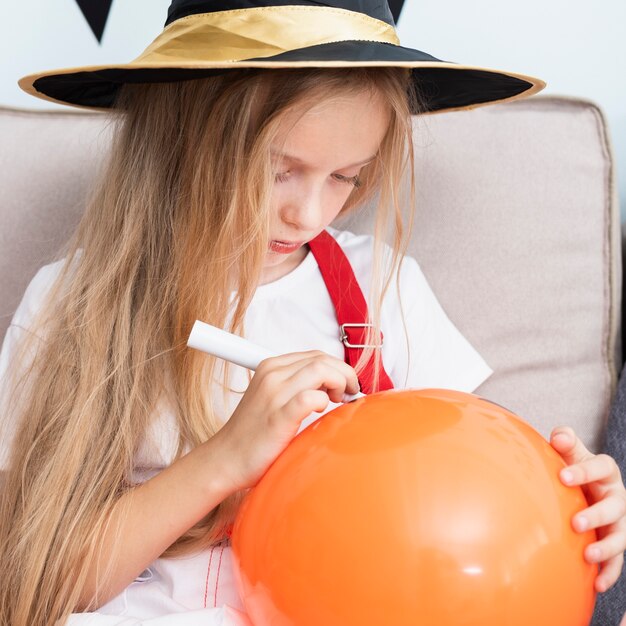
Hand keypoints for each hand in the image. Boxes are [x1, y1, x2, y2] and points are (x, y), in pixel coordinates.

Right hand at [213, 350, 358, 491]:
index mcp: (270, 367)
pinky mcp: (278, 416)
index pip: (316, 354)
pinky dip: (324, 402)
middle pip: (322, 359)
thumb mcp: (272, 397)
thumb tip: (330, 384)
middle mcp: (272, 375)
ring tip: (339, 401)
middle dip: (344, 373)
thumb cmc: (252, 433)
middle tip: (348, 394)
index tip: (344, 385)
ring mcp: (274, 394)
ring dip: (340, 383)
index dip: (337, 367)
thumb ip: (295, 385)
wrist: (226, 459)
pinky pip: (311, 398)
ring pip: (321, 370)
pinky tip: (320, 412)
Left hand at [550, 426, 625, 591]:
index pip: (601, 467)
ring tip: (588, 556)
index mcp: (606, 471)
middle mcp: (617, 497)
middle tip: (575, 523)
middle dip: (597, 516)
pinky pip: (617, 560)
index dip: (583, 471)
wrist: (579, 488)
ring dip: (607, 548)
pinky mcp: (613, 541)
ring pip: (620, 536)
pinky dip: (610, 573)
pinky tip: (597, 585)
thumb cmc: (571, 467)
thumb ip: (565, 441)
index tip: (562, 476)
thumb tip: (559, 436)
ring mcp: (619, 521)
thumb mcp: (569, 453)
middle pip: (614, 507)